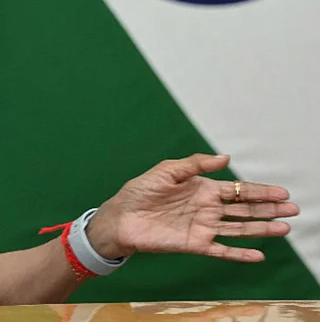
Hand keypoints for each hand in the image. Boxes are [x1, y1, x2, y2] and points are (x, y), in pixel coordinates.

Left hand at [85, 153, 298, 262]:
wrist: (120, 217)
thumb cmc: (139, 192)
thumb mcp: (166, 170)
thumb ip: (195, 164)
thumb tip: (225, 158)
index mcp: (203, 189)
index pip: (238, 190)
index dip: (260, 191)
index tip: (282, 192)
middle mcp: (207, 209)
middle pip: (245, 210)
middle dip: (269, 209)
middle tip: (292, 208)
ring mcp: (203, 227)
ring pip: (239, 229)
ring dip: (261, 229)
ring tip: (284, 228)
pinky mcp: (194, 245)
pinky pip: (222, 250)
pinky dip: (239, 254)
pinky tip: (258, 255)